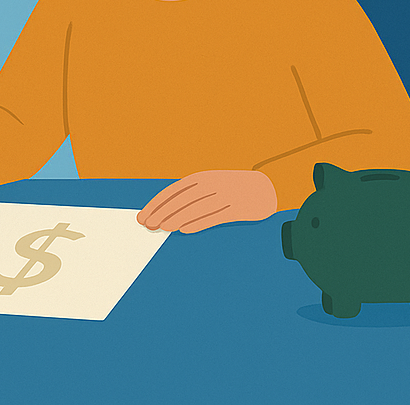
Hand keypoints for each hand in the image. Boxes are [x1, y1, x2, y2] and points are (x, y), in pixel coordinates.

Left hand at [137, 170, 277, 232]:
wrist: (266, 188)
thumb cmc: (232, 190)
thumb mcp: (211, 187)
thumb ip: (192, 197)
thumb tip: (166, 214)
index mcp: (203, 178)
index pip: (174, 190)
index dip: (157, 203)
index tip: (143, 215)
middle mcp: (212, 184)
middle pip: (182, 199)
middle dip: (162, 212)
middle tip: (147, 225)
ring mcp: (225, 195)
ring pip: (196, 208)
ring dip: (177, 218)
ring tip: (162, 228)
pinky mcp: (237, 208)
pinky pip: (215, 216)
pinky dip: (198, 223)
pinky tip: (185, 230)